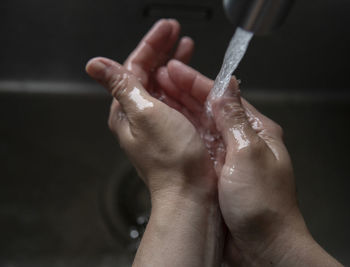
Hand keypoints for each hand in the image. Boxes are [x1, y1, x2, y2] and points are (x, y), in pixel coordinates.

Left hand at [86, 20, 222, 266]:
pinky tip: (191, 76)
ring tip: (186, 48)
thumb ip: (122, 86)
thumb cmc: (171, 158)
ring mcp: (157, 121)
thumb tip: (95, 65)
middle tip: (177, 33)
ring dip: (174, 63)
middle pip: (147, 73)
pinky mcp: (174, 129)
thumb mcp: (145, 114)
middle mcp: (139, 114)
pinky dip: (183, 83)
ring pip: (162, 84)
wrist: (190, 191)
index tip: (167, 29)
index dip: (151, 44)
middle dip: (162, 50)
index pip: (133, 67)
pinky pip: (175, 98)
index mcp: (127, 109)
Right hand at [160, 60, 341, 265]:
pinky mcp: (219, 175)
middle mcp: (243, 142)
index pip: (223, 97)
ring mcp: (230, 158)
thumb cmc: (265, 206)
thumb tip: (226, 87)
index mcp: (257, 131)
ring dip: (182, 111)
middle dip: (185, 93)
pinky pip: (199, 148)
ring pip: (202, 127)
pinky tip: (170, 128)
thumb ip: (234, 119)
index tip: (175, 70)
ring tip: (159, 97)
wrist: (264, 247)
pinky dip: (184, 135)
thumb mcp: (249, 154)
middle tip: (160, 79)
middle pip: (210, 109)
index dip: (196, 82)